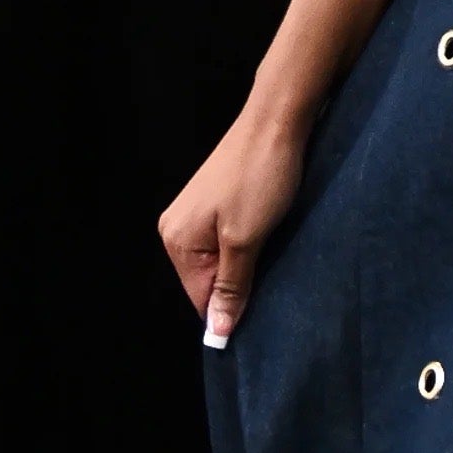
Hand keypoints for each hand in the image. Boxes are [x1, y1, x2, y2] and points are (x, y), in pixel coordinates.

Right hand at [158, 99, 310, 345]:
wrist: (276, 121)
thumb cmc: (261, 177)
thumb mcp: (246, 240)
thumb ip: (230, 286)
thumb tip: (216, 332)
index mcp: (177, 240)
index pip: (199, 298)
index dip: (231, 308)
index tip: (264, 306)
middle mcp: (176, 228)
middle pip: (208, 281)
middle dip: (239, 284)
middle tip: (273, 273)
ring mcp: (194, 214)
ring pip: (220, 261)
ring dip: (247, 264)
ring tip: (270, 248)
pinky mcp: (215, 202)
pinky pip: (227, 241)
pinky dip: (248, 245)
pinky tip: (267, 234)